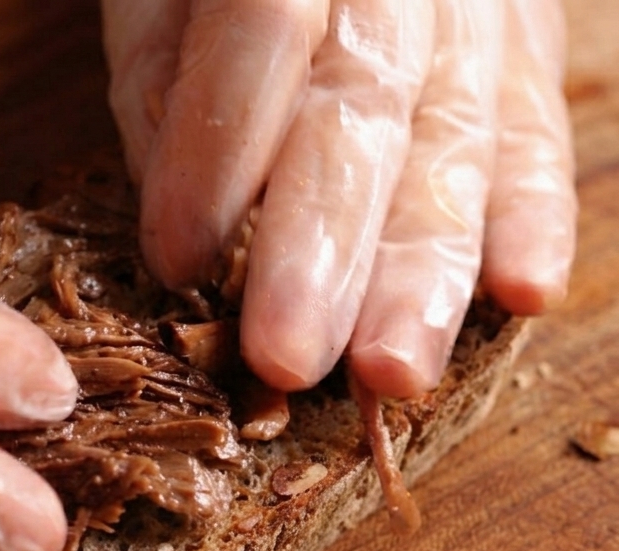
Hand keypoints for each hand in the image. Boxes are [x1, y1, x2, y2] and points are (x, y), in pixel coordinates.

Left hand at [102, 0, 576, 396]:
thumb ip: (162, 83)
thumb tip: (184, 233)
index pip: (266, 30)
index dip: (222, 152)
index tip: (179, 263)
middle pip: (366, 110)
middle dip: (324, 249)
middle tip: (288, 359)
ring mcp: (477, 7)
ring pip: (457, 144)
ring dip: (425, 272)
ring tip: (393, 370)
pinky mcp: (524, 44)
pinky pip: (533, 133)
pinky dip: (530, 218)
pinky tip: (522, 295)